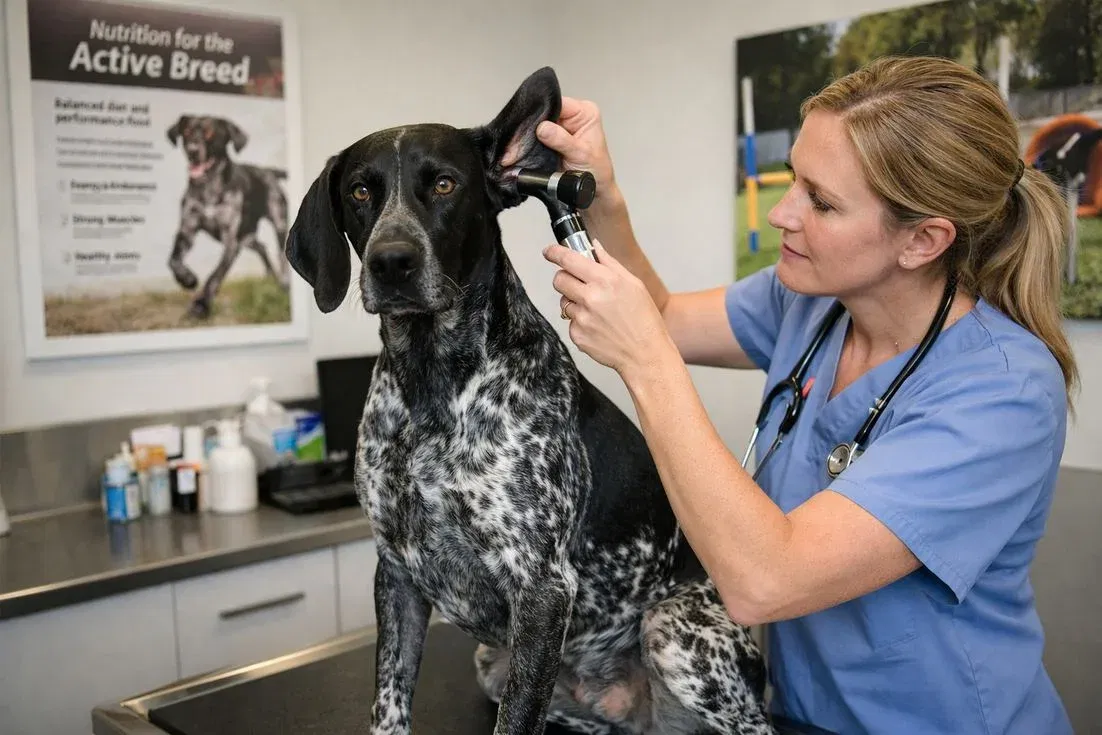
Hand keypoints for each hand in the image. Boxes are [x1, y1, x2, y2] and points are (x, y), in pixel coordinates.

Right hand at [507, 97, 619, 209]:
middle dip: (530, 126)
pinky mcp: (550, 139)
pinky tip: (517, 151)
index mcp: (585, 113)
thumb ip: (562, 140)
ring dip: (525, 137)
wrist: (593, 193)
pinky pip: (534, 137)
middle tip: (516, 140)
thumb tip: (543, 128)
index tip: (529, 123)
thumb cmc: (596, 172)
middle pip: (545, 113)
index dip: (542, 112)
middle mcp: (572, 117)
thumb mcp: (581, 154)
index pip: (559, 103)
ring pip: (537, 125)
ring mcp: (560, 128)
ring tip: (514, 149)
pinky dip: (525, 145)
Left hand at [544, 240, 672, 376]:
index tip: (549, 252)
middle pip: (559, 280)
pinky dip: (581, 322)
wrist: (645, 354)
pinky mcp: (577, 335)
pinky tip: (599, 327)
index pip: (569, 260)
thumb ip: (610, 263)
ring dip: (576, 303)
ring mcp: (582, 318)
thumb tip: (594, 246)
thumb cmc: (644, 319)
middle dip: (565, 279)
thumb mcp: (634, 284)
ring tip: (598, 312)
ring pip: (564, 302)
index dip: (555, 253)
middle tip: (579, 284)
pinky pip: (570, 322)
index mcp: (605, 280)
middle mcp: (591, 298)